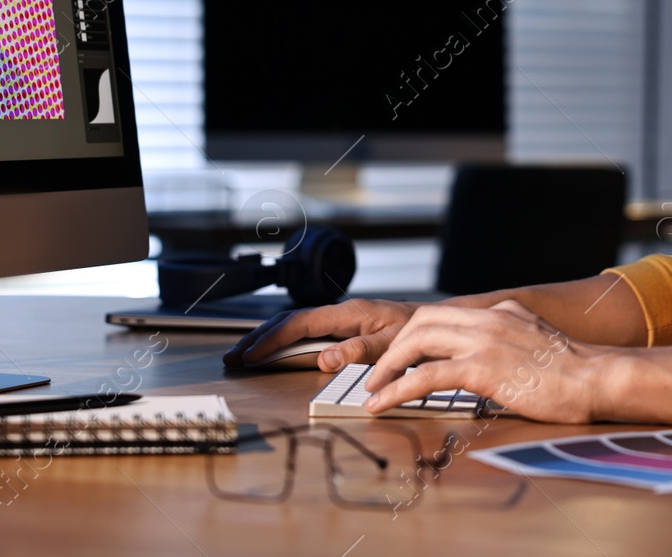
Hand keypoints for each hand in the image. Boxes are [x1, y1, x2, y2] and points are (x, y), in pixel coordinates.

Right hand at [221, 298, 420, 370]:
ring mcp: (342, 319)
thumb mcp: (394, 344)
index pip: (300, 325)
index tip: (249, 357)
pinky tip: (274, 352)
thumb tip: (325, 358)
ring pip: (296, 325)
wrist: (438, 321)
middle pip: (289, 322)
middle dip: (258, 339)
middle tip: (233, 358)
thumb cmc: (420, 333)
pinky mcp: (345, 327)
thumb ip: (361, 351)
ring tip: (244, 356)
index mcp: (349, 314)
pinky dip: (285, 341)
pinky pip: (308, 331)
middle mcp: (341, 313)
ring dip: (268, 340)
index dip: (271, 341)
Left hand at [363, 300, 609, 423]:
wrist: (599, 378)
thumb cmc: (576, 375)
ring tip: (374, 390)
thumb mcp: (539, 345)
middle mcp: (489, 318)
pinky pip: (426, 375)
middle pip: (422, 322)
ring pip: (417, 342)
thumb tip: (492, 363)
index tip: (399, 358)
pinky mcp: (483, 367)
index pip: (443, 315)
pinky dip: (398, 388)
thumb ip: (512, 344)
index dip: (413, 336)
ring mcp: (485, 339)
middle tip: (379, 375)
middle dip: (394, 348)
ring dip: (388, 367)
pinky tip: (383, 404)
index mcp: (502, 312)